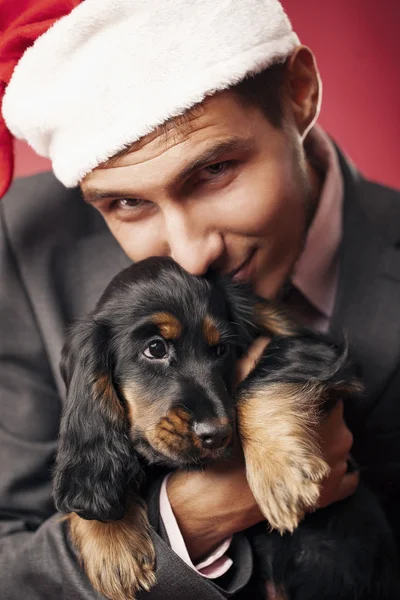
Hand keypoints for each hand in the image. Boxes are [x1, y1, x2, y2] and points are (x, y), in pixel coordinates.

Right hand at [235, 337, 358, 508]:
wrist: (237, 488)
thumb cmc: (245, 439)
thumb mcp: (241, 391)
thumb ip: (253, 362)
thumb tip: (263, 341)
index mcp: (325, 411)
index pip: (332, 394)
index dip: (316, 396)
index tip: (300, 400)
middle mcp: (340, 437)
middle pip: (336, 421)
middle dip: (320, 421)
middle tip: (295, 426)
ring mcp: (340, 466)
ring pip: (339, 449)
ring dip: (325, 447)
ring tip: (299, 449)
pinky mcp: (335, 492)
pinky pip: (345, 479)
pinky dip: (334, 475)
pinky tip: (315, 471)